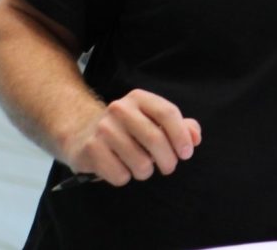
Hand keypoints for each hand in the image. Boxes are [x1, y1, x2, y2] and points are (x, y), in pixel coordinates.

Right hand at [60, 89, 200, 185]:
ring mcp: (103, 129)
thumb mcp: (154, 120)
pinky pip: (120, 175)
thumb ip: (181, 126)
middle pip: (155, 139)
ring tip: (142, 167)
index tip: (187, 153)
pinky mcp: (90, 149)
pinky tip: (121, 168)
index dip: (181, 136)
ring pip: (140, 162)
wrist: (82, 133)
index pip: (167, 113)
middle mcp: (120, 109)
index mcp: (139, 98)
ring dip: (146, 171)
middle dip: (169, 160)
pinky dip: (125, 177)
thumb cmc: (129, 129)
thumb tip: (195, 138)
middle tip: (169, 167)